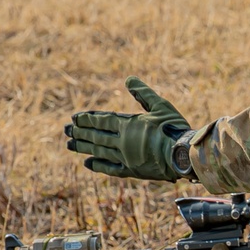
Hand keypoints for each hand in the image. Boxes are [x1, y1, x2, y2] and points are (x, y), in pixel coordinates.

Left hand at [64, 76, 190, 180]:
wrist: (184, 155)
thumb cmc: (174, 128)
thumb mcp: (160, 105)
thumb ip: (143, 93)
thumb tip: (128, 78)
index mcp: (128, 125)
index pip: (102, 120)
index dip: (87, 119)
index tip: (74, 118)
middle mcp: (122, 141)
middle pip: (96, 136)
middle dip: (80, 132)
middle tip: (65, 130)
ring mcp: (126, 157)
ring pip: (99, 151)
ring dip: (84, 147)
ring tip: (69, 145)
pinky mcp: (132, 171)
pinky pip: (111, 168)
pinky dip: (98, 166)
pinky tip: (87, 163)